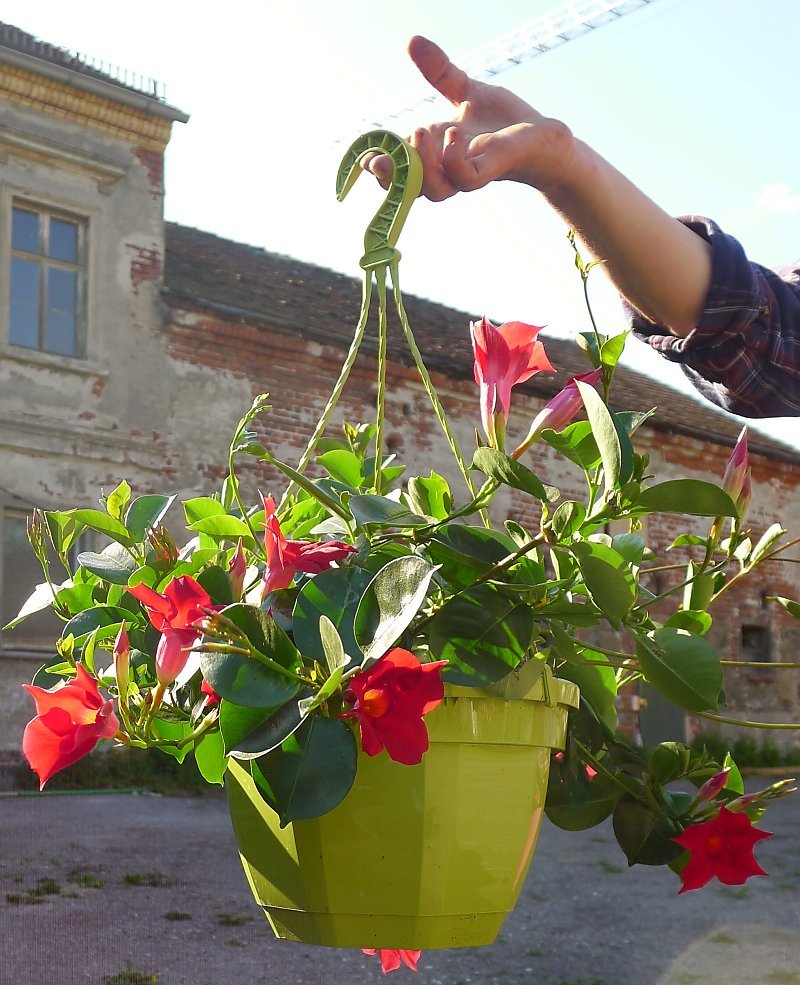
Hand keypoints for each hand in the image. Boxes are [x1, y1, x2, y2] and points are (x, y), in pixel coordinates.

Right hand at [364, 36, 574, 200]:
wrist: (545, 137)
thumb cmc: (506, 122)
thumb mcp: (466, 92)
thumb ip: (439, 72)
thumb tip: (411, 41)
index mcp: (436, 154)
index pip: (401, 172)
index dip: (382, 169)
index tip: (368, 155)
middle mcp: (449, 170)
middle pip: (411, 189)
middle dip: (393, 174)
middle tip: (392, 146)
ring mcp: (470, 173)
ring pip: (435, 190)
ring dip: (423, 165)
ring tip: (423, 131)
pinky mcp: (492, 171)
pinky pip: (464, 178)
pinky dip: (453, 160)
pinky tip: (455, 136)